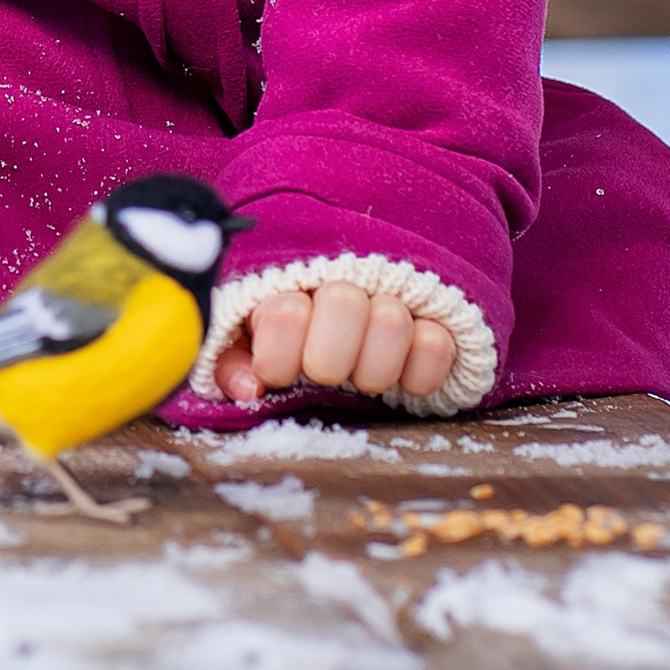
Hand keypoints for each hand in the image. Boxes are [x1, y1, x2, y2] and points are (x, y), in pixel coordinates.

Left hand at [215, 280, 458, 406]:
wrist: (344, 314)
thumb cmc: (284, 342)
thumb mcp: (246, 348)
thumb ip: (231, 365)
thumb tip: (250, 389)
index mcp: (288, 284)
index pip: (286, 314)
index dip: (279, 358)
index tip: (277, 375)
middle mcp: (343, 280)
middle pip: (343, 305)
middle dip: (329, 359)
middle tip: (324, 375)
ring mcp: (394, 296)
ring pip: (391, 323)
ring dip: (374, 368)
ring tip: (360, 379)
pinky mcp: (437, 320)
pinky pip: (437, 345)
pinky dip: (419, 373)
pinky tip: (401, 382)